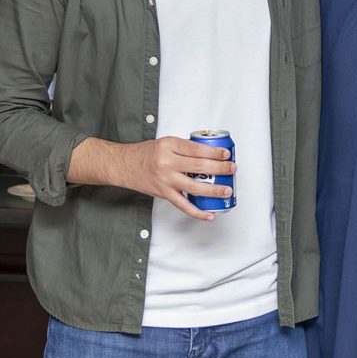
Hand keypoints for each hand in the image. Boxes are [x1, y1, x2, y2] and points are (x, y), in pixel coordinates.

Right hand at [115, 136, 236, 220]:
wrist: (125, 166)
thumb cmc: (146, 153)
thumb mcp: (165, 143)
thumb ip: (184, 148)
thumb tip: (209, 154)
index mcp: (169, 146)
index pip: (196, 149)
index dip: (213, 152)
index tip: (226, 154)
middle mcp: (167, 163)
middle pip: (199, 166)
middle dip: (219, 168)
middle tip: (231, 168)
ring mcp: (166, 180)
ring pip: (195, 187)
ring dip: (214, 189)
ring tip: (227, 190)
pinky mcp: (164, 194)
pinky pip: (184, 206)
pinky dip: (198, 212)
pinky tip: (210, 214)